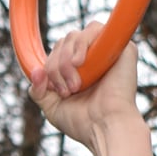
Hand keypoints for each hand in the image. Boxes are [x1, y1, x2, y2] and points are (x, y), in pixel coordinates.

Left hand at [28, 24, 154, 155]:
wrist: (105, 127)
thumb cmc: (83, 122)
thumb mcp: (52, 107)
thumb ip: (38, 90)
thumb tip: (35, 71)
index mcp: (79, 71)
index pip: (56, 52)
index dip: (49, 67)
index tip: (55, 90)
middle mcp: (93, 59)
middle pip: (62, 42)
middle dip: (56, 66)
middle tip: (68, 91)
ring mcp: (107, 51)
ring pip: (74, 35)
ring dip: (66, 59)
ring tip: (76, 84)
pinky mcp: (121, 46)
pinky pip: (94, 28)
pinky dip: (81, 44)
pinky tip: (80, 63)